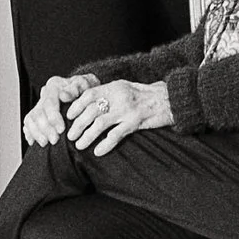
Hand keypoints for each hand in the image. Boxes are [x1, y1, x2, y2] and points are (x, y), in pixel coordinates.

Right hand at [23, 75, 85, 146]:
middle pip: (38, 112)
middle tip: (55, 140)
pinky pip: (28, 124)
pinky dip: (29, 133)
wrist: (84, 92)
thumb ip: (76, 88)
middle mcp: (45, 94)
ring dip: (37, 133)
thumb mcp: (85, 85)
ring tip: (45, 143)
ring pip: (31, 119)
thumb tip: (63, 95)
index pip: (49, 102)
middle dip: (46, 128)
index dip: (53, 117)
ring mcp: (40, 104)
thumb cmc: (86, 90)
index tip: (61, 130)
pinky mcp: (37, 115)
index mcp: (55, 85)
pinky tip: (33, 142)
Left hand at [61, 77, 175, 155]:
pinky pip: (116, 135)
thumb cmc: (146, 96)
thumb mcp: (126, 88)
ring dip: (87, 136)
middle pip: (92, 111)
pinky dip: (105, 145)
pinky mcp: (136, 122)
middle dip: (78, 124)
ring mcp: (127, 109)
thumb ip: (110, 94)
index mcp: (115, 86)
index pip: (89, 94)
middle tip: (69, 136)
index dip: (76, 105)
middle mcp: (119, 96)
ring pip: (100, 124)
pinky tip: (98, 152)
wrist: (170, 99)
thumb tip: (89, 103)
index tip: (68, 116)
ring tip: (79, 145)